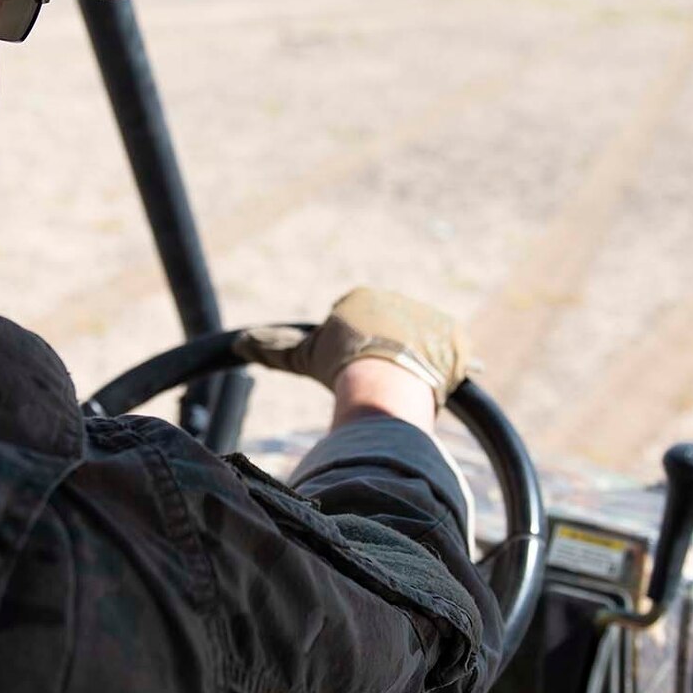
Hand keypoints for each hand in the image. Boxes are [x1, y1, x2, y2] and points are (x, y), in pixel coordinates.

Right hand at [235, 287, 472, 409]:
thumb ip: (272, 348)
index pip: (355, 321)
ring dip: (415, 365)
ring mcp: (428, 318)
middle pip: (389, 331)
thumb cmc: (339, 366)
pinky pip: (454, 357)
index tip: (350, 368)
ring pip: (421, 345)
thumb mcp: (302, 356)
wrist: (386, 379)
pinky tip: (436, 392)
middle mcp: (397, 301)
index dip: (351, 349)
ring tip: (404, 393)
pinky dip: (445, 374)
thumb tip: (238, 343)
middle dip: (384, 355)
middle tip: (378, 383)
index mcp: (362, 299)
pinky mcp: (455, 338)